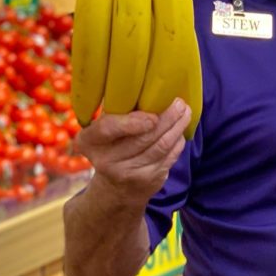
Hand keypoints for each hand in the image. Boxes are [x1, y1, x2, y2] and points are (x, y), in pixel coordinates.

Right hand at [76, 99, 190, 207]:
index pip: (107, 129)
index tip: (152, 116)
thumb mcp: (103, 131)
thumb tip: (149, 86)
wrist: (114, 189)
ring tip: (185, 112)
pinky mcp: (148, 183)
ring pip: (160, 147)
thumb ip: (117, 112)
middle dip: (166, 118)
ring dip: (177, 127)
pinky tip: (181, 130)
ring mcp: (127, 175)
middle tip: (179, 102)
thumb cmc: (111, 146)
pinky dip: (178, 141)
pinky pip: (168, 158)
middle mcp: (105, 161)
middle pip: (142, 138)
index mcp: (90, 142)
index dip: (132, 122)